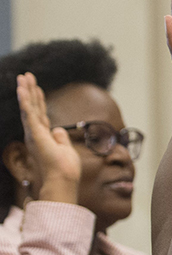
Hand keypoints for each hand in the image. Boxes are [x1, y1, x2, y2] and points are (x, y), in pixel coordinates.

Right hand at [14, 73, 80, 203]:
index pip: (41, 114)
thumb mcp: (65, 149)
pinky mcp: (34, 133)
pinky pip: (29, 113)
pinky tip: (22, 88)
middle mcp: (36, 133)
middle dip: (30, 91)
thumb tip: (59, 130)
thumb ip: (60, 139)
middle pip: (33, 107)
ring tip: (23, 76)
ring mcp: (34, 132)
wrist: (63, 178)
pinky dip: (25, 100)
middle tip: (27, 76)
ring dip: (26, 91)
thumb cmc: (65, 168)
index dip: (39, 100)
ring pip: (29, 107)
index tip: (38, 88)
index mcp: (44, 136)